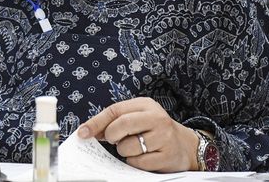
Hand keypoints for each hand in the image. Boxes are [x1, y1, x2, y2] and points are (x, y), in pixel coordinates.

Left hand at [77, 97, 199, 172]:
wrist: (185, 145)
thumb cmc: (154, 130)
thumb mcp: (138, 118)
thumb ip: (115, 121)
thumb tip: (88, 131)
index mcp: (146, 105)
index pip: (115, 110)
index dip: (96, 122)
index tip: (82, 133)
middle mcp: (157, 118)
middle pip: (121, 125)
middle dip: (111, 135)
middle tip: (113, 140)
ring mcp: (164, 137)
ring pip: (128, 147)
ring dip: (124, 151)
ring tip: (134, 147)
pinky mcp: (168, 156)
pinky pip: (139, 163)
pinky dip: (135, 162)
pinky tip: (144, 156)